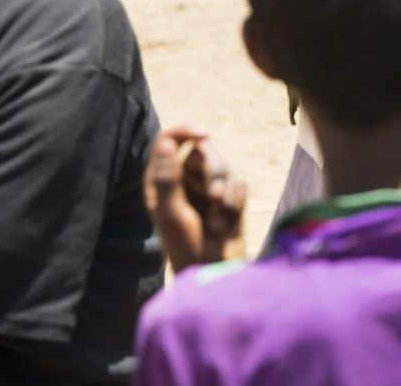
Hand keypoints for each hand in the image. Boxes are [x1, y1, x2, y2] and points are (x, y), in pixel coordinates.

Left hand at [144, 127, 247, 273]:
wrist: (213, 269)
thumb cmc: (184, 244)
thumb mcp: (170, 212)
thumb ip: (167, 178)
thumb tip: (164, 142)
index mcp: (161, 179)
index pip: (169, 139)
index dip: (185, 131)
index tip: (203, 135)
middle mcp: (183, 178)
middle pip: (203, 149)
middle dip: (213, 171)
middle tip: (215, 195)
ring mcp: (207, 185)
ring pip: (224, 165)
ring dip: (224, 193)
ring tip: (218, 219)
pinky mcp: (230, 194)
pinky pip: (239, 182)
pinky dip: (234, 203)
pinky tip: (225, 223)